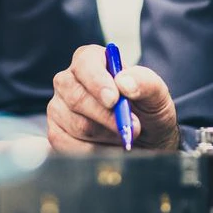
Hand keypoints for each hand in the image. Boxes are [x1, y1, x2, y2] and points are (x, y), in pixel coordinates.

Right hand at [47, 44, 179, 152]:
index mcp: (91, 60)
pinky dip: (94, 151)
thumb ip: (145, 83)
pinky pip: (68, 145)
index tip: (114, 99)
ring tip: (123, 135)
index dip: (98, 82)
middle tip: (132, 127)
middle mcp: (68, 80)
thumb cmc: (147, 112)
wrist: (145, 142)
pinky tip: (108, 146)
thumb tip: (124, 82)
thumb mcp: (157, 95)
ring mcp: (58, 107)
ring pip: (77, 125)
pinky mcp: (56, 133)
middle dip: (106, 116)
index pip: (86, 64)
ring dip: (107, 136)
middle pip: (77, 97)